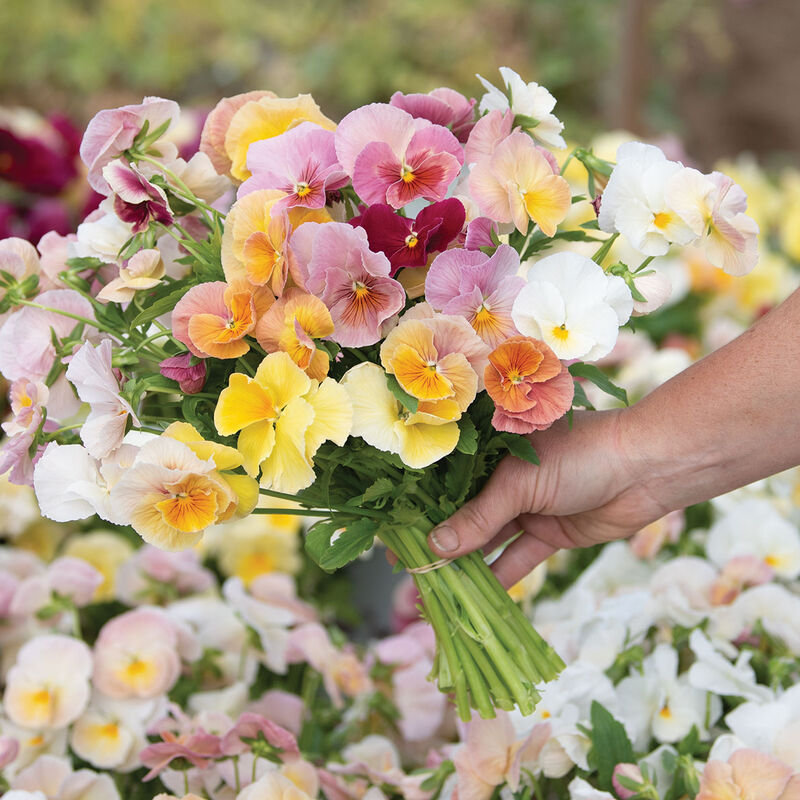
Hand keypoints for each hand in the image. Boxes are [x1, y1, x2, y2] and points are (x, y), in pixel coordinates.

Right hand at [427, 408, 668, 587]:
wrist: (646, 467)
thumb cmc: (579, 455)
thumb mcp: (520, 483)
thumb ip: (479, 518)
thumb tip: (435, 547)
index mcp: (492, 453)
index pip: (447, 484)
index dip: (422, 511)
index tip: (395, 537)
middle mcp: (506, 481)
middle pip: (465, 516)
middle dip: (440, 544)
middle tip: (410, 572)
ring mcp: (527, 509)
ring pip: (489, 541)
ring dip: (466, 566)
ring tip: (436, 590)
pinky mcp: (550, 534)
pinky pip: (518, 559)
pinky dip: (500, 578)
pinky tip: (475, 599)